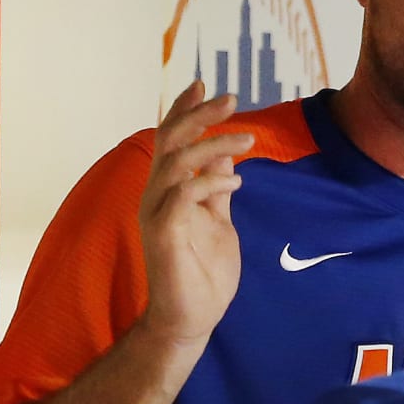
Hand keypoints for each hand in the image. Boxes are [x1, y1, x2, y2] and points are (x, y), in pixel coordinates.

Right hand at [136, 81, 252, 348]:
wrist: (190, 319)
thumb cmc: (202, 273)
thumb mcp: (217, 220)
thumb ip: (215, 188)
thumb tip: (224, 154)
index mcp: (167, 190)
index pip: (170, 139)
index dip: (185, 110)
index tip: (205, 85)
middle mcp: (156, 196)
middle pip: (168, 140)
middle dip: (198, 114)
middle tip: (230, 98)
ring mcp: (157, 214)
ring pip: (175, 162)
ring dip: (212, 144)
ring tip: (246, 139)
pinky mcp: (164, 234)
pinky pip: (182, 194)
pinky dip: (209, 181)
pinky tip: (235, 183)